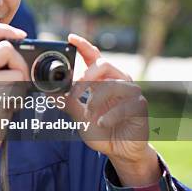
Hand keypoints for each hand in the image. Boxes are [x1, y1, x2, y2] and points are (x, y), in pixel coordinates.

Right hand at [0, 23, 27, 173]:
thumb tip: (20, 45)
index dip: (5, 28)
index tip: (21, 36)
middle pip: (5, 46)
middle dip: (19, 63)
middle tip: (18, 81)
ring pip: (14, 63)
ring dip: (22, 80)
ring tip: (12, 96)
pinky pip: (16, 81)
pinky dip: (20, 94)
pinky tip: (8, 106)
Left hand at [65, 34, 159, 185]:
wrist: (119, 151)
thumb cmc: (99, 130)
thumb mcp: (79, 116)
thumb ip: (68, 103)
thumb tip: (50, 91)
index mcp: (103, 79)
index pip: (94, 57)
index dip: (83, 46)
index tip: (70, 39)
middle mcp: (118, 81)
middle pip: (105, 64)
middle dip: (87, 76)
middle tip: (75, 92)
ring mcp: (132, 93)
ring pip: (113, 84)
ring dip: (96, 100)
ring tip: (89, 114)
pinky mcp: (141, 106)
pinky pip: (124, 106)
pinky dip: (108, 116)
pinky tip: (101, 124)